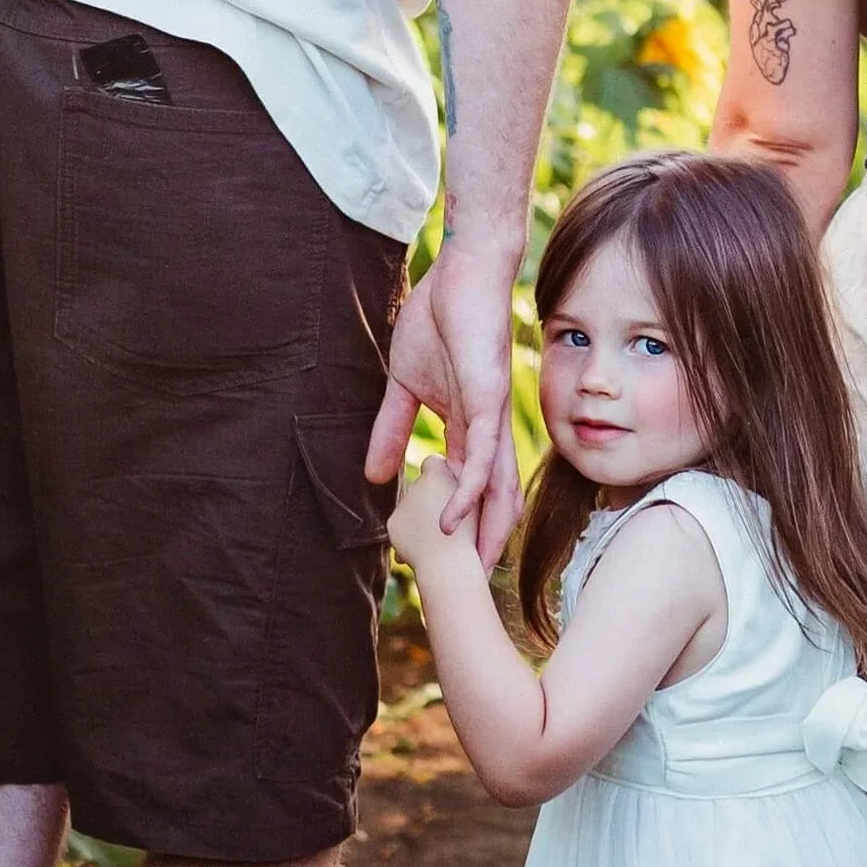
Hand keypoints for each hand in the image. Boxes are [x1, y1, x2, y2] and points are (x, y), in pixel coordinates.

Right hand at [366, 240, 525, 568]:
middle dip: (484, 547)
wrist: (462, 274)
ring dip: (481, 533)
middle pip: (492, 502)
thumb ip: (391, 429)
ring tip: (470, 573)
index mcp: (468, 429)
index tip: (453, 568)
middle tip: (473, 592)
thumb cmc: (439, 321)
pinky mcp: (485, 402)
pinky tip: (454, 521)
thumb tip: (372, 474)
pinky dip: (468, 492)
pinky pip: (479, 457)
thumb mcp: (405, 387)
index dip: (465, 529)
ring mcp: (489, 420)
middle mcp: (487, 433)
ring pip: (493, 490)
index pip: (469, 490)